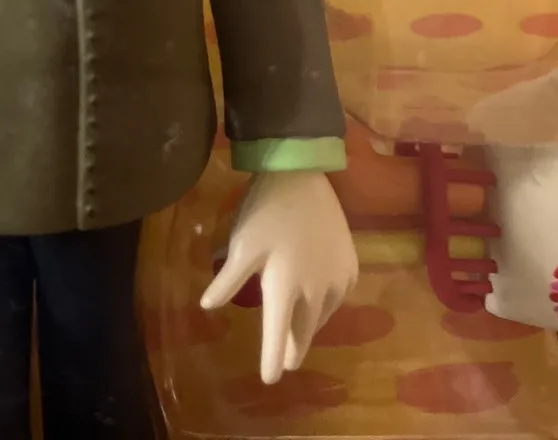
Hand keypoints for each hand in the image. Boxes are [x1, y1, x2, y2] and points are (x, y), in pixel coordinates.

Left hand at [200, 170, 357, 383]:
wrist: (302, 177)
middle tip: (287, 360)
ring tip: (300, 330)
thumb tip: (207, 307)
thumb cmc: (264, 211)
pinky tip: (319, 300)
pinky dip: (325, 303)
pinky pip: (337, 295)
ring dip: (309, 325)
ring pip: (322, 314)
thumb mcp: (240, 245)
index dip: (271, 359)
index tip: (269, 380)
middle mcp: (314, 291)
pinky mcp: (350, 265)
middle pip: (303, 330)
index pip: (276, 335)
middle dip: (293, 347)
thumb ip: (228, 280)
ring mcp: (336, 278)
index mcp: (283, 288)